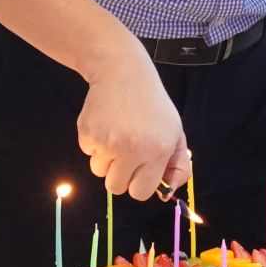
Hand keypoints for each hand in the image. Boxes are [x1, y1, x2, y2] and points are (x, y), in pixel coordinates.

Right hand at [77, 47, 187, 200]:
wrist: (122, 71)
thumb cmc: (153, 105)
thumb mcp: (176, 133)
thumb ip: (178, 166)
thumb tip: (165, 195)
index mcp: (157, 151)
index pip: (141, 193)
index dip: (140, 184)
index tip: (141, 172)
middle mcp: (131, 149)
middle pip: (116, 188)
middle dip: (121, 176)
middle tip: (128, 154)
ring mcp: (106, 141)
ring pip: (99, 172)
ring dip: (107, 160)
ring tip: (118, 135)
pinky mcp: (87, 132)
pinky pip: (89, 153)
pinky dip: (96, 144)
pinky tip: (107, 124)